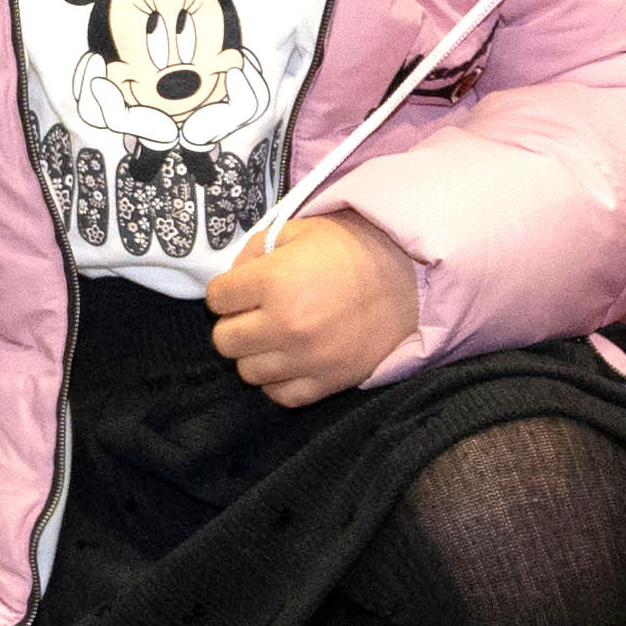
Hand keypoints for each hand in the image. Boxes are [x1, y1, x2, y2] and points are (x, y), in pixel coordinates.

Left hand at [204, 212, 419, 406]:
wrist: (409, 279)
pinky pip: (280, 395)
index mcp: (274, 281)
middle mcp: (285, 324)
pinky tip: (291, 359)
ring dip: (255, 353)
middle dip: (234, 323)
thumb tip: (232, 277)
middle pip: (224, 340)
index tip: (242, 289)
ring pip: (247, 371)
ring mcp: (306, 358)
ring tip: (276, 337)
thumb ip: (255, 250)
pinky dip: (279, 380)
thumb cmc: (352, 248)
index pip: (216, 298)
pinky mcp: (328, 382)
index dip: (227, 291)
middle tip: (255, 313)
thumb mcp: (299, 230)